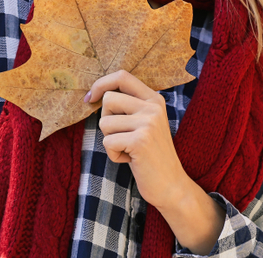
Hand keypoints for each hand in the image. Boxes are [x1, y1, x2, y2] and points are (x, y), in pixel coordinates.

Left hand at [87, 70, 186, 208]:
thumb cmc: (150, 155)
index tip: (90, 98)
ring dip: (110, 141)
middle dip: (106, 121)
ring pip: (104, 122)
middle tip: (122, 137)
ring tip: (129, 150)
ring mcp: (148, 123)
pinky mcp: (140, 140)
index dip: (101, 84)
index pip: (122, 76)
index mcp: (154, 99)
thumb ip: (128, 106)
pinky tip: (130, 160)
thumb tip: (95, 94)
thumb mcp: (144, 123)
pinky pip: (108, 142)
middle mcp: (153, 107)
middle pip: (108, 99)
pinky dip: (113, 155)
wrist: (171, 186)